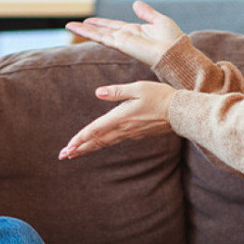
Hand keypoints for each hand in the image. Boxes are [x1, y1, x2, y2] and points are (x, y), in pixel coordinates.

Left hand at [59, 80, 173, 158]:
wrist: (180, 112)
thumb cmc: (160, 96)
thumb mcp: (138, 88)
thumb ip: (117, 91)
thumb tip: (98, 92)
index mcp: (121, 117)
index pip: (96, 129)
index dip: (81, 138)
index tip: (68, 146)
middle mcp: (123, 128)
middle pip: (96, 141)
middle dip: (79, 148)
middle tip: (63, 156)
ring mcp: (129, 133)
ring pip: (104, 143)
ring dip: (87, 148)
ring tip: (73, 154)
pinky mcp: (135, 134)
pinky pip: (113, 141)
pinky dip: (100, 145)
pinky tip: (95, 145)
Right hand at [65, 1, 184, 66]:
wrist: (175, 52)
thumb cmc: (172, 40)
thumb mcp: (159, 21)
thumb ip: (147, 13)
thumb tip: (136, 3)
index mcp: (134, 31)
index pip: (113, 25)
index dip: (101, 23)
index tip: (89, 21)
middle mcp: (125, 37)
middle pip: (102, 30)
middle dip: (88, 28)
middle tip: (72, 25)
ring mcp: (122, 41)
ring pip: (98, 34)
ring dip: (84, 30)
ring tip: (70, 26)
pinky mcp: (120, 44)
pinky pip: (102, 37)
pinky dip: (90, 33)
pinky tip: (80, 29)